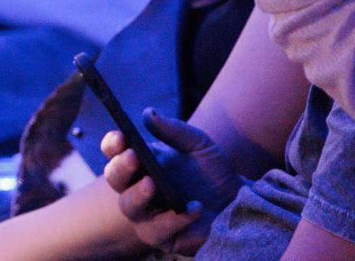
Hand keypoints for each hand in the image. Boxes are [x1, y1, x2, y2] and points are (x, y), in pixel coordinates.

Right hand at [102, 108, 244, 255]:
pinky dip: (174, 219)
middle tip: (134, 157)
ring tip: (153, 184)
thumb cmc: (214, 172)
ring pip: (129, 208)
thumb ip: (174, 130)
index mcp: (141, 164)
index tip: (121, 136)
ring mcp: (149, 215)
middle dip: (120, 168)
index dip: (112, 144)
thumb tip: (148, 114)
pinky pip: (159, 232)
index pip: (114, 153)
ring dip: (137, 195)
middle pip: (114, 180)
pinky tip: (193, 207)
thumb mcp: (199, 145)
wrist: (242, 203)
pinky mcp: (166, 239)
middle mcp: (137, 189)